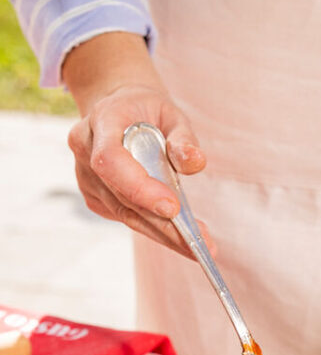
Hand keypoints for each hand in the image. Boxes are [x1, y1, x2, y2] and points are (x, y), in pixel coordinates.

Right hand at [63, 32, 213, 256]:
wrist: (119, 108)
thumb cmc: (147, 111)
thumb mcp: (172, 113)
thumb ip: (183, 137)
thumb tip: (195, 162)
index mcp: (103, 121)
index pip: (110, 160)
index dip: (138, 186)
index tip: (171, 207)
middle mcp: (85, 149)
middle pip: (120, 195)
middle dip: (161, 223)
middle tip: (199, 243)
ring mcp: (85, 175)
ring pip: (124, 212)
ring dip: (162, 232)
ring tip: (199, 246)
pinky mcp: (94, 195)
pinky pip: (125, 215)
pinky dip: (153, 228)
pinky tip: (180, 237)